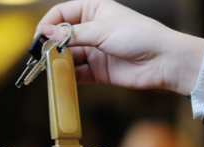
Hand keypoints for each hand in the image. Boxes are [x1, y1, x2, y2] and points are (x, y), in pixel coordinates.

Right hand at [37, 0, 203, 95]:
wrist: (164, 61)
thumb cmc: (139, 36)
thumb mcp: (102, 30)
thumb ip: (72, 34)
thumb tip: (46, 32)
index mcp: (94, 10)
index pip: (62, 13)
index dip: (49, 23)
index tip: (40, 36)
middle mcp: (92, 29)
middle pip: (62, 36)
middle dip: (51, 45)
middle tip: (40, 56)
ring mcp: (95, 50)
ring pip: (68, 56)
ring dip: (58, 62)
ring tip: (49, 68)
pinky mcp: (98, 71)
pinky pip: (77, 73)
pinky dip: (67, 77)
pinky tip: (61, 79)